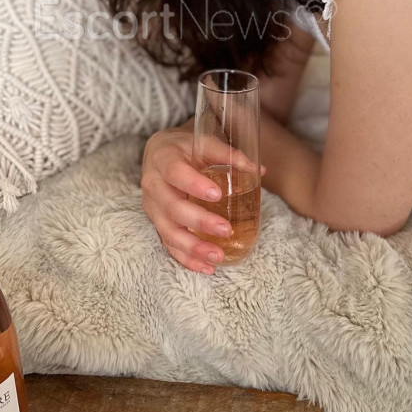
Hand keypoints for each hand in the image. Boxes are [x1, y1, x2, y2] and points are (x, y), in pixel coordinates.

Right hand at [140, 126, 265, 274]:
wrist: (159, 154)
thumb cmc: (184, 148)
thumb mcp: (203, 143)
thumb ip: (228, 155)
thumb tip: (258, 171)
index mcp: (163, 160)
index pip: (175, 173)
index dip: (194, 184)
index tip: (217, 194)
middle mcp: (153, 185)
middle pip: (172, 207)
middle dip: (199, 221)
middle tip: (225, 229)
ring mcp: (153, 207)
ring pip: (168, 231)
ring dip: (192, 247)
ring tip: (217, 257)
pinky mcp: (157, 223)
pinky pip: (169, 244)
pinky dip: (187, 258)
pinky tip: (206, 267)